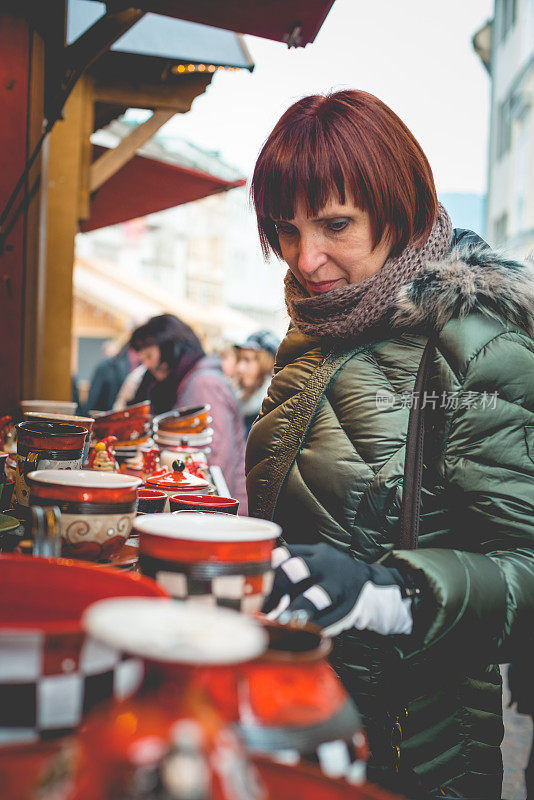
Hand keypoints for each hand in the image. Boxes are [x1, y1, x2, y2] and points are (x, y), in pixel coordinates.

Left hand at [265, 542, 414, 637]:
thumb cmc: (332, 576)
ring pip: (318, 595)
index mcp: (315, 552)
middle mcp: (327, 565)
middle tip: (263, 608)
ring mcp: (340, 584)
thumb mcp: (316, 563)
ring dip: (297, 610)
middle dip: (276, 589)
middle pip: (297, 570)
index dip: (266, 572)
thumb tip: (257, 591)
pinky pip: (333, 618)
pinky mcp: (352, 605)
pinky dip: (317, 626)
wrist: (373, 584)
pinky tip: (305, 633)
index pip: (285, 554)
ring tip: (283, 621)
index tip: (254, 591)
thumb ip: (292, 570)